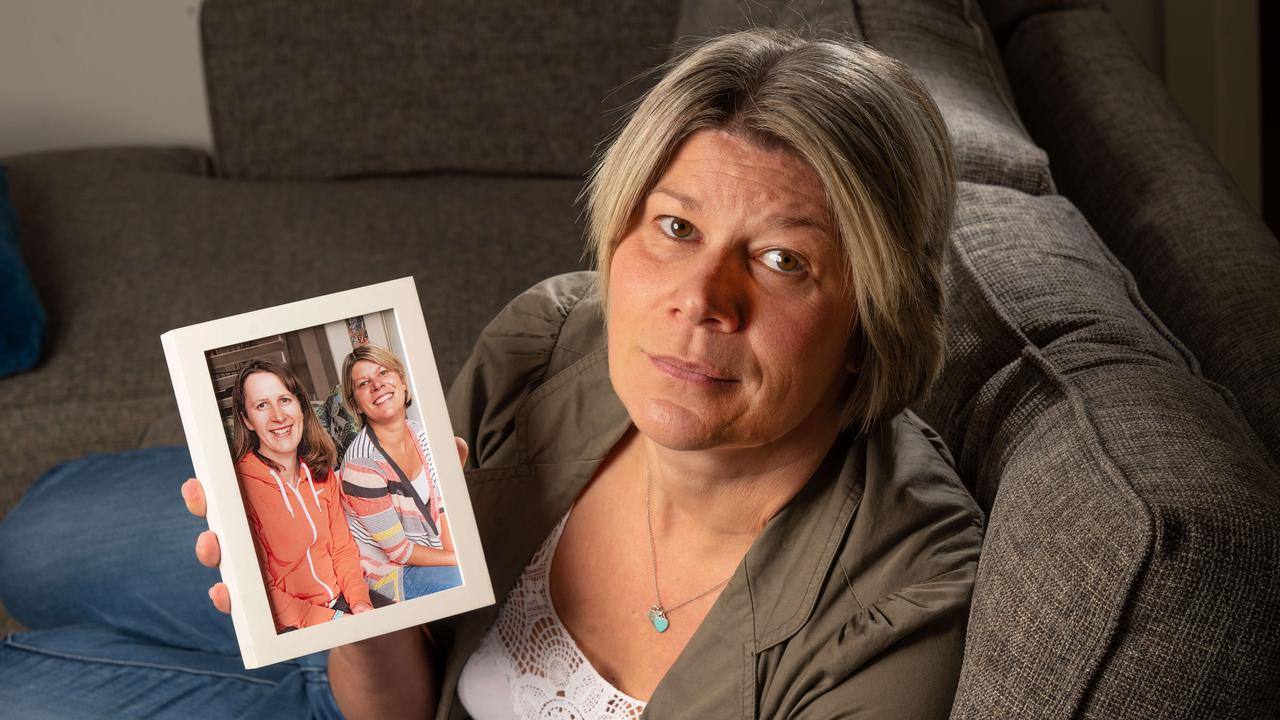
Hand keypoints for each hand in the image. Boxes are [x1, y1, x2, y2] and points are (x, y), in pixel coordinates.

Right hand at [181, 437, 469, 617]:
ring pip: (233, 556)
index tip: (212, 459)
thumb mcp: (413, 514)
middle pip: (233, 512)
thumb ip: (433, 477)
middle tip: (201, 495)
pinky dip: (231, 598)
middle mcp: (281, 534)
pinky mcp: (280, 608)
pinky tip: (228, 596)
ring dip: (215, 549)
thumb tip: (457, 444)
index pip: (262, 477)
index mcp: (305, 501)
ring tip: (214, 545)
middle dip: (209, 502)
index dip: (230, 467)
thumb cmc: (390, 554)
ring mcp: (276, 571)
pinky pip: (247, 603)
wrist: (387, 622)